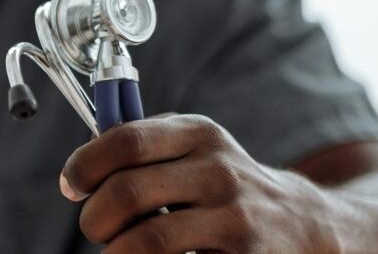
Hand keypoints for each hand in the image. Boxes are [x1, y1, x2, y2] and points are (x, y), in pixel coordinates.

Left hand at [59, 114, 336, 252]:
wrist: (305, 224)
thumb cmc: (225, 186)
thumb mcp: (195, 148)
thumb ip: (142, 146)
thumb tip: (79, 170)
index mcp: (199, 134)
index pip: (124, 141)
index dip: (85, 166)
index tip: (72, 187)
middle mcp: (219, 170)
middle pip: (127, 192)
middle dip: (95, 218)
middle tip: (95, 229)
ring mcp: (236, 218)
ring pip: (146, 241)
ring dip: (115, 253)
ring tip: (117, 252)